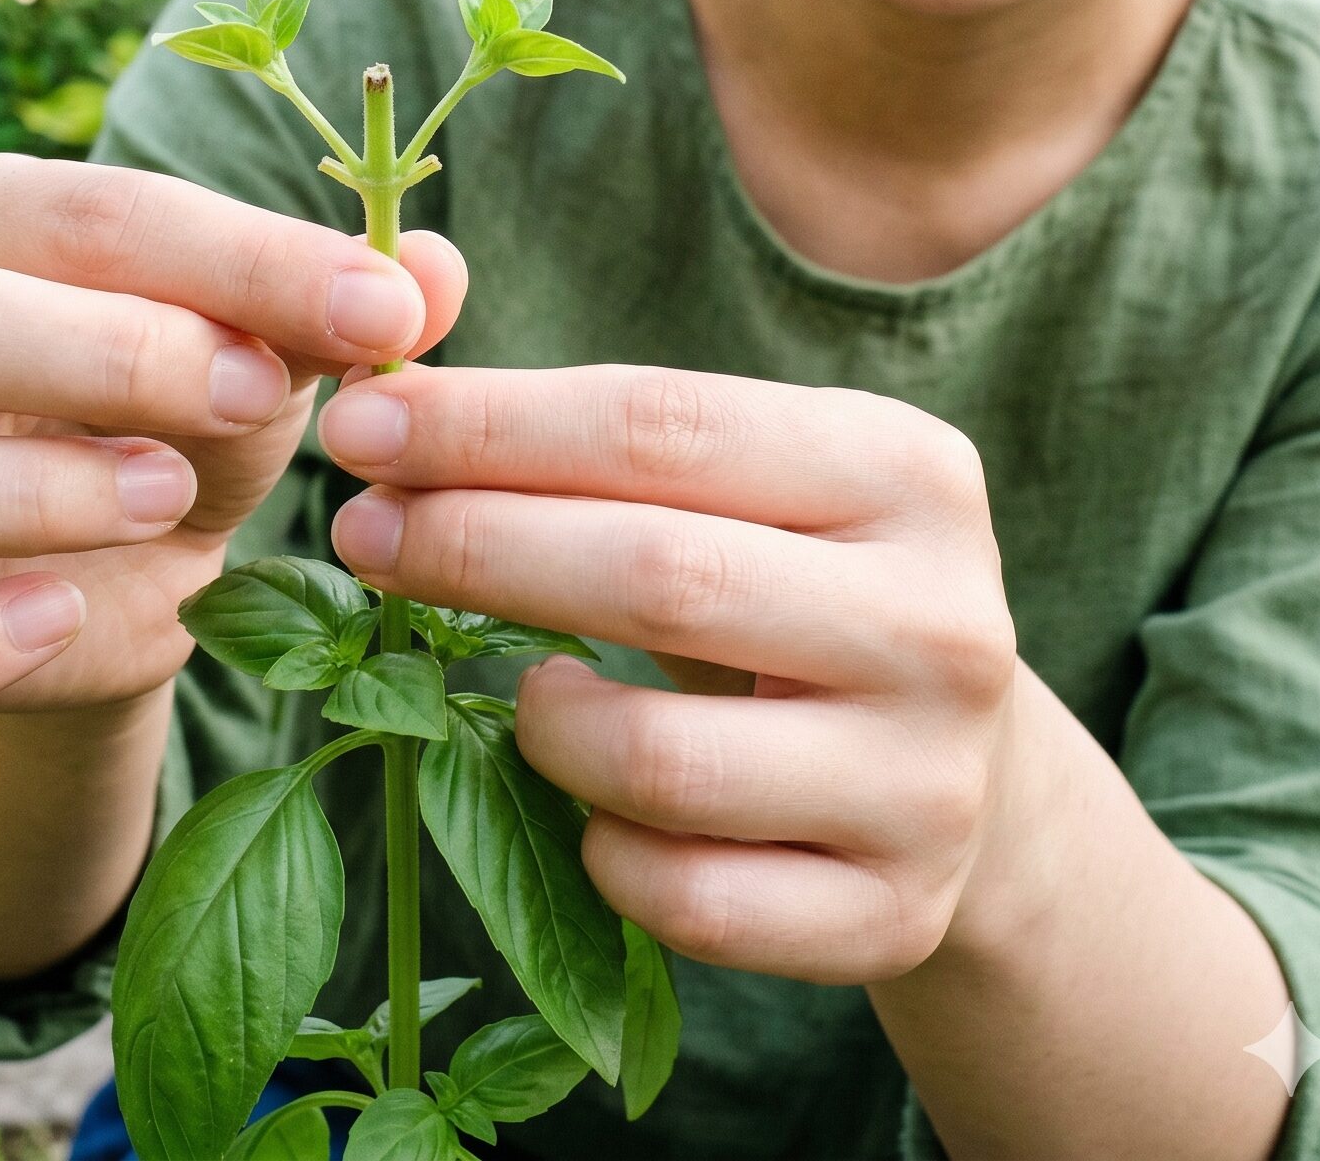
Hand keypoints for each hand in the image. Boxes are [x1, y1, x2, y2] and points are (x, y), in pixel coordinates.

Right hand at [0, 156, 467, 721]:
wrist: (115, 569)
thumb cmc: (185, 410)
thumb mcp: (266, 347)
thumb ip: (339, 306)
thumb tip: (432, 272)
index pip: (96, 215)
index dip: (242, 260)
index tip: (378, 309)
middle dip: (116, 357)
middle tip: (259, 399)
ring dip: (36, 493)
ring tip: (169, 498)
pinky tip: (64, 622)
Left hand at [319, 362, 1020, 982]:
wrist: (959, 761)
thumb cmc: (791, 580)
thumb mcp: (742, 481)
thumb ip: (591, 438)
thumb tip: (383, 404)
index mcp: (905, 468)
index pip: (659, 424)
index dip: (489, 424)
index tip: (361, 422)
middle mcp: (939, 623)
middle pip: (658, 575)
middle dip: (474, 546)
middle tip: (360, 533)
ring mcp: (928, 783)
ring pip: (663, 762)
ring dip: (543, 724)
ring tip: (518, 690)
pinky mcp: (895, 915)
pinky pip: (689, 903)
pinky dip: (601, 854)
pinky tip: (587, 805)